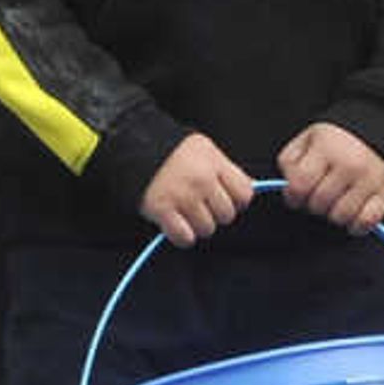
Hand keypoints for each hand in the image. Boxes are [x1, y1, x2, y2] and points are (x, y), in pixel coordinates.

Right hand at [138, 133, 257, 246]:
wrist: (135, 146)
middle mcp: (202, 181)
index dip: (237, 201)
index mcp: (215, 164)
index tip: (225, 199)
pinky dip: (182, 236)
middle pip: (227, 215)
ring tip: (186, 213)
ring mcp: (182, 197)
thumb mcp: (205, 150)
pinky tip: (176, 224)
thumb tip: (249, 189)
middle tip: (201, 206)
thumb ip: (226, 169)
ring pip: (207, 229)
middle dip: (216, 214)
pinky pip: (184, 237)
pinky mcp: (163, 211)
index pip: (245, 194)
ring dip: (198, 226)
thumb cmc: (171, 150)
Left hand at [276, 121, 383, 233]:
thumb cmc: (333, 142)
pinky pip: (366, 222)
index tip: (296, 196)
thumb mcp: (305, 142)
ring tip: (334, 201)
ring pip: (340, 217)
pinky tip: (351, 214)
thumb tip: (289, 188)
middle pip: (319, 204)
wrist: (371, 132)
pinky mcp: (383, 193)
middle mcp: (350, 164)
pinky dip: (356, 224)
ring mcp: (369, 180)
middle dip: (313, 204)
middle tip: (318, 195)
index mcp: (327, 148)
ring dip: (333, 214)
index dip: (292, 196)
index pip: (299, 186)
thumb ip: (290, 163)